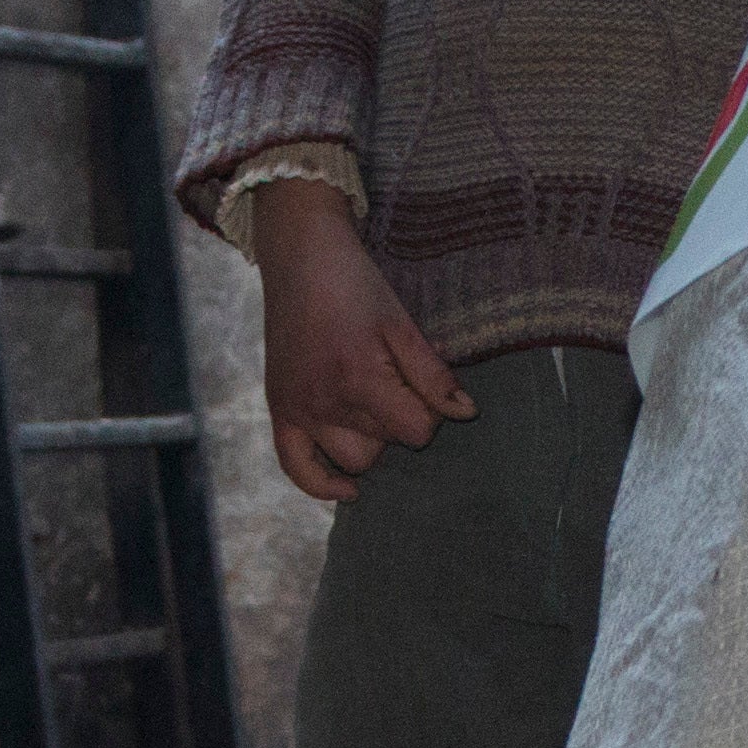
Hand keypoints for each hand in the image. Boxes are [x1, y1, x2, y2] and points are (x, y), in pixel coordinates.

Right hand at [251, 178, 468, 501]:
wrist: (300, 258)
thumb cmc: (356, 285)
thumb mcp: (402, 324)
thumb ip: (433, 375)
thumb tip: (466, 414)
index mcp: (359, 379)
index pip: (415, 432)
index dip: (429, 411)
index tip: (421, 379)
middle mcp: (325, 402)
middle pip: (386, 444)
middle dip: (399, 419)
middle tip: (394, 379)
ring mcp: (299, 409)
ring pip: (352, 458)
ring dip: (370, 439)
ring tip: (370, 401)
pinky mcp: (280, 409)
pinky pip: (297, 468)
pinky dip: (321, 484)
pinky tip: (348, 489)